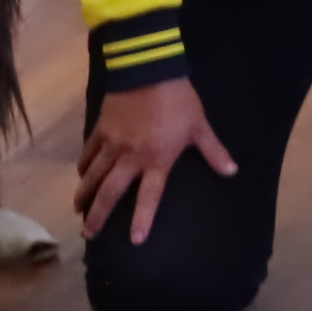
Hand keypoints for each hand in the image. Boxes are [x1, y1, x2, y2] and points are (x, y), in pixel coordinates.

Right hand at [78, 78, 236, 243]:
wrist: (148, 69)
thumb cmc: (178, 100)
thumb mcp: (200, 126)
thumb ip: (214, 151)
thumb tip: (233, 171)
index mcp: (157, 160)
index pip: (149, 196)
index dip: (143, 219)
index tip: (136, 241)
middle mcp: (131, 158)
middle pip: (110, 193)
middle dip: (98, 215)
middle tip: (89, 234)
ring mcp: (112, 145)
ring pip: (93, 176)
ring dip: (84, 195)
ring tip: (78, 212)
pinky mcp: (100, 130)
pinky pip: (88, 154)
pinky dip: (83, 167)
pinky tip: (80, 177)